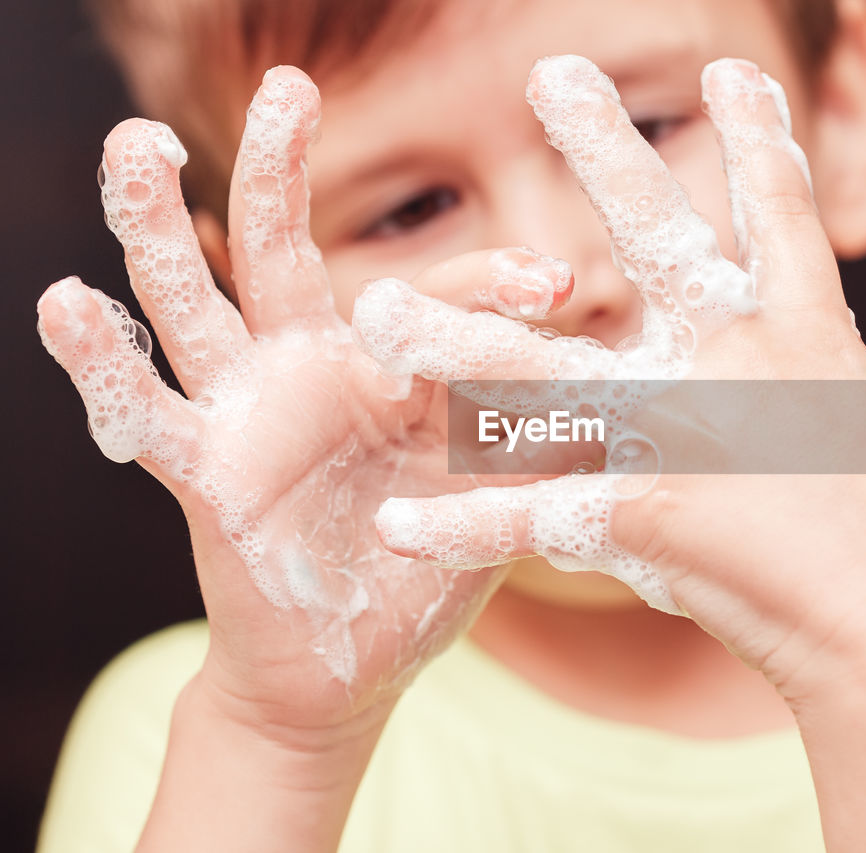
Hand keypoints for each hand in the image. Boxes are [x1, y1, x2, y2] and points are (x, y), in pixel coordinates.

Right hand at [36, 67, 573, 739]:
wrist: (348, 662)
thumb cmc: (428, 566)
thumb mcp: (497, 499)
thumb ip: (541, 444)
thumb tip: (624, 397)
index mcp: (386, 366)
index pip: (428, 298)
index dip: (486, 286)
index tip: (554, 284)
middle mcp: (308, 367)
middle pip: (282, 249)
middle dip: (280, 168)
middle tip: (290, 86)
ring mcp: (248, 411)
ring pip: (192, 302)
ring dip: (156, 225)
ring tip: (134, 143)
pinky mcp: (202, 470)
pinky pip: (146, 410)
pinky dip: (104, 363)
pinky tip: (66, 303)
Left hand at [353, 55, 865, 701]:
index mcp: (808, 333)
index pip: (780, 212)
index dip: (759, 139)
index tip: (733, 79)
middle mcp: (734, 359)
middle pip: (655, 233)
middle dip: (604, 146)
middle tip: (552, 71)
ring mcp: (681, 431)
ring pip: (540, 370)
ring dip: (451, 339)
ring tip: (369, 311)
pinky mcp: (644, 511)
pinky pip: (529, 520)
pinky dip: (462, 526)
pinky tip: (392, 522)